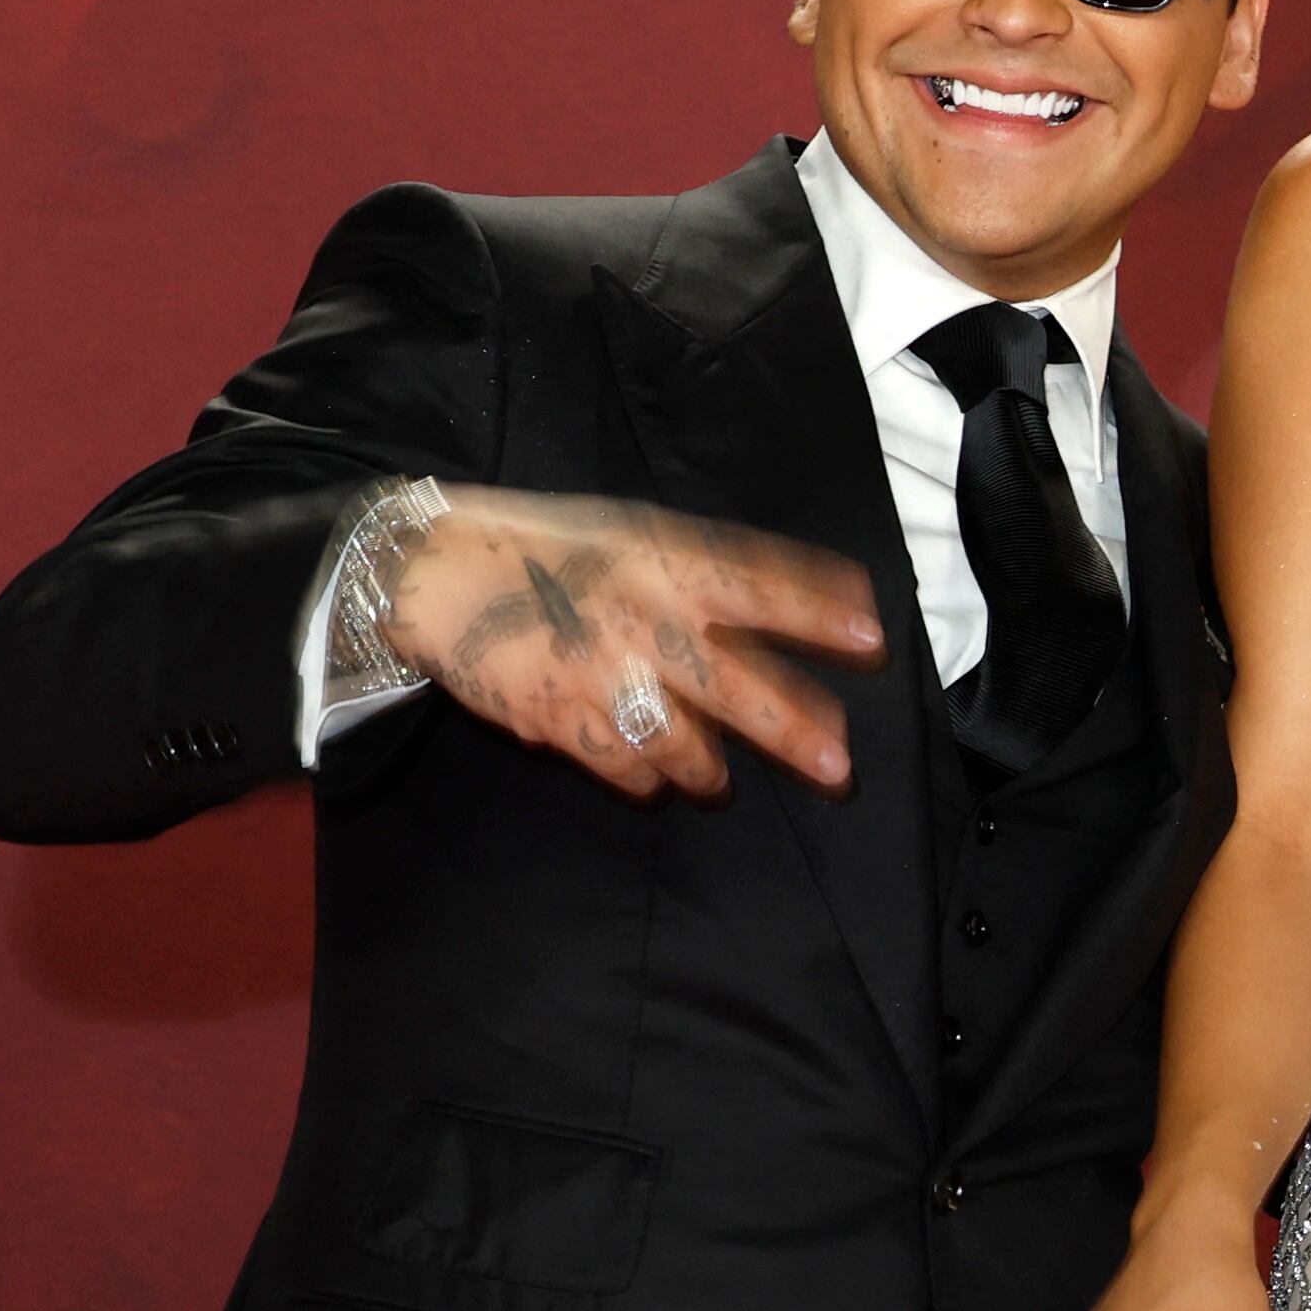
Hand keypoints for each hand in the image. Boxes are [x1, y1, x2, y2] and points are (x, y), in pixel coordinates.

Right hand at [378, 486, 880, 799]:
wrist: (436, 570)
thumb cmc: (553, 547)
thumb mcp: (638, 532)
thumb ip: (713, 568)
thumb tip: (810, 598)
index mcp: (666, 560)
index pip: (762, 583)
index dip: (822, 610)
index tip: (874, 639)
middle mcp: (642, 618)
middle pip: (737, 686)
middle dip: (795, 732)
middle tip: (840, 769)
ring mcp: (599, 676)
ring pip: (684, 745)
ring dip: (709, 769)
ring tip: (718, 776)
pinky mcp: (556, 719)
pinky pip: (624, 767)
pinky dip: (646, 778)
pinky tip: (655, 777)